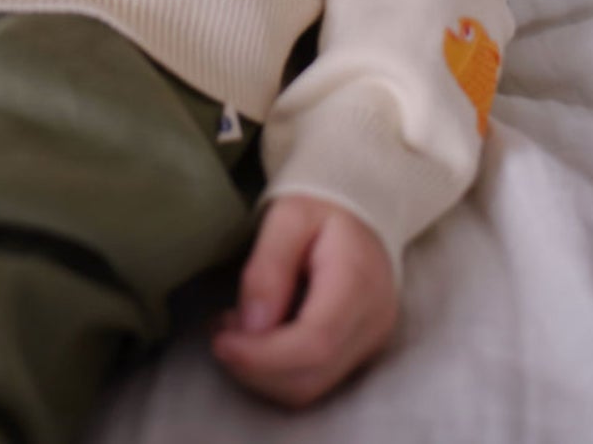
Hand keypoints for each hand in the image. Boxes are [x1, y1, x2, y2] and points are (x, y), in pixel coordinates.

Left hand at [210, 193, 397, 407]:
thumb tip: (251, 327)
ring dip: (261, 372)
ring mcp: (370, 342)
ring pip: (311, 387)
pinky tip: (255, 337)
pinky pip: (315, 378)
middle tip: (220, 334)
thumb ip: (268, 268)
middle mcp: (372, 322)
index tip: (221, 343)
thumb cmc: (321, 206)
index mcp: (358, 282)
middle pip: (311, 376)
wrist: (361, 210)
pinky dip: (276, 370)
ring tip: (233, 331)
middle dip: (255, 368)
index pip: (315, 344)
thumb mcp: (288, 216)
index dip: (263, 357)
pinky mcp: (359, 352)